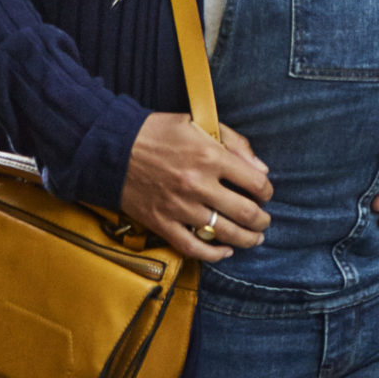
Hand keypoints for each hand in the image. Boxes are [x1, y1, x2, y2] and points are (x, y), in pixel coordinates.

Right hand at [121, 112, 272, 262]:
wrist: (112, 149)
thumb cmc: (159, 133)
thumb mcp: (200, 123)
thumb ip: (235, 142)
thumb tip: (262, 170)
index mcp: (211, 157)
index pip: (256, 183)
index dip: (267, 192)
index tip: (265, 194)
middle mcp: (198, 185)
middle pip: (245, 213)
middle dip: (262, 220)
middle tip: (264, 221)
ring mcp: (179, 207)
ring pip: (223, 233)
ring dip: (246, 239)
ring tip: (255, 238)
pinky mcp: (160, 222)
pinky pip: (191, 247)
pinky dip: (212, 254)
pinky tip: (224, 251)